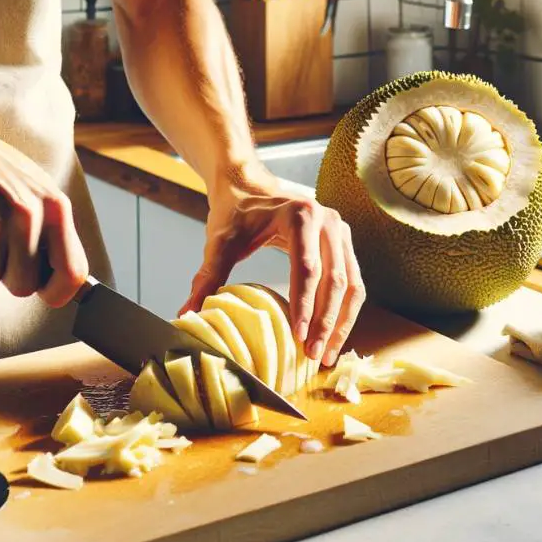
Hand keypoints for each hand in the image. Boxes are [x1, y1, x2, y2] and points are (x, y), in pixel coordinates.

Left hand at [181, 169, 365, 366]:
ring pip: (352, 285)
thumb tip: (188, 313)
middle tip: (313, 355)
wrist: (249, 186)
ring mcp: (341, 232)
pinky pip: (353, 283)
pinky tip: (332, 336)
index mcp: (300, 215)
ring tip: (326, 354)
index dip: (304, 305)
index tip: (297, 337)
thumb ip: (208, 276)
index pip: (307, 268)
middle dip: (325, 322)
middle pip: (335, 280)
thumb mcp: (220, 242)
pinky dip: (345, 312)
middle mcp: (328, 221)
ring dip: (341, 323)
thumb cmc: (236, 214)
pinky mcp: (345, 244)